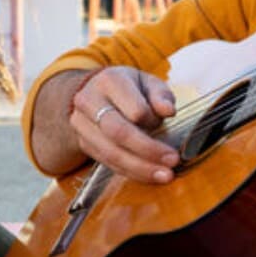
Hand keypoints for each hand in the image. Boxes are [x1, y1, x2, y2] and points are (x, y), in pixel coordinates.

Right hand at [67, 67, 179, 184]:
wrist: (95, 92)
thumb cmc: (129, 88)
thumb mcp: (148, 82)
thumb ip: (161, 94)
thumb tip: (168, 111)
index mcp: (108, 81)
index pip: (134, 109)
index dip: (153, 120)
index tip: (169, 121)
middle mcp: (89, 101)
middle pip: (119, 132)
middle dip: (148, 151)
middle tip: (173, 161)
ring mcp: (82, 124)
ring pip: (111, 153)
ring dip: (140, 168)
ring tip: (165, 175)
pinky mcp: (83, 143)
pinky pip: (107, 163)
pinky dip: (130, 172)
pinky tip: (149, 175)